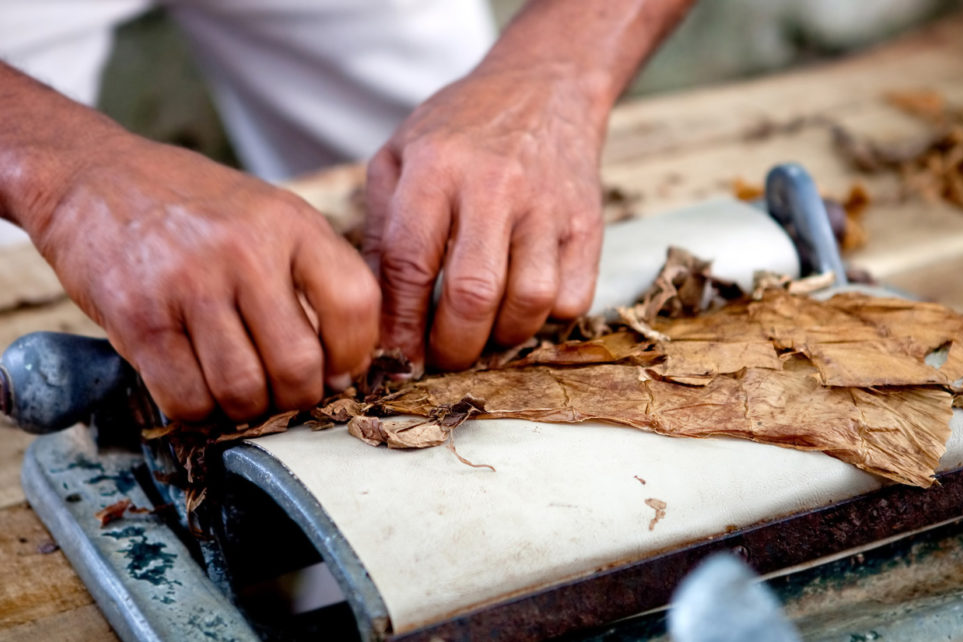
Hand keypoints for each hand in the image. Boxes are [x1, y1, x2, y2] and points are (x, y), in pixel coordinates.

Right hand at [29, 134, 379, 422]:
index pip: (355, 304)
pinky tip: (195, 386)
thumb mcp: (268, 213)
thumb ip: (310, 273)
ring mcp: (189, 283)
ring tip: (237, 389)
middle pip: (298, 364)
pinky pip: (186, 398)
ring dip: (244, 408)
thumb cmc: (192, 208)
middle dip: (296, 397)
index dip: (354, 354)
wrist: (91, 177)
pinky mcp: (138, 317)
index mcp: (290, 221)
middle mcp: (244, 250)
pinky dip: (197, 409)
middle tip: (281, 391)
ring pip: (243, 390)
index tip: (337, 369)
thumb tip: (346, 363)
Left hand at [364, 65, 605, 370]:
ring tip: (483, 333)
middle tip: (441, 356)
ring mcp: (548, 206)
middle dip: (452, 346)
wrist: (545, 86)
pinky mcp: (588, 224)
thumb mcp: (400, 155)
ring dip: (501, 338)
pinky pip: (574, 300)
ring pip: (529, 303)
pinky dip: (546, 319)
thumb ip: (381, 228)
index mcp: (436, 167)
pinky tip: (523, 305)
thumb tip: (374, 311)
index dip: (400, 324)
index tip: (396, 358)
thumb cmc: (461, 131)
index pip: (410, 263)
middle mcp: (494, 185)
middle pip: (473, 294)